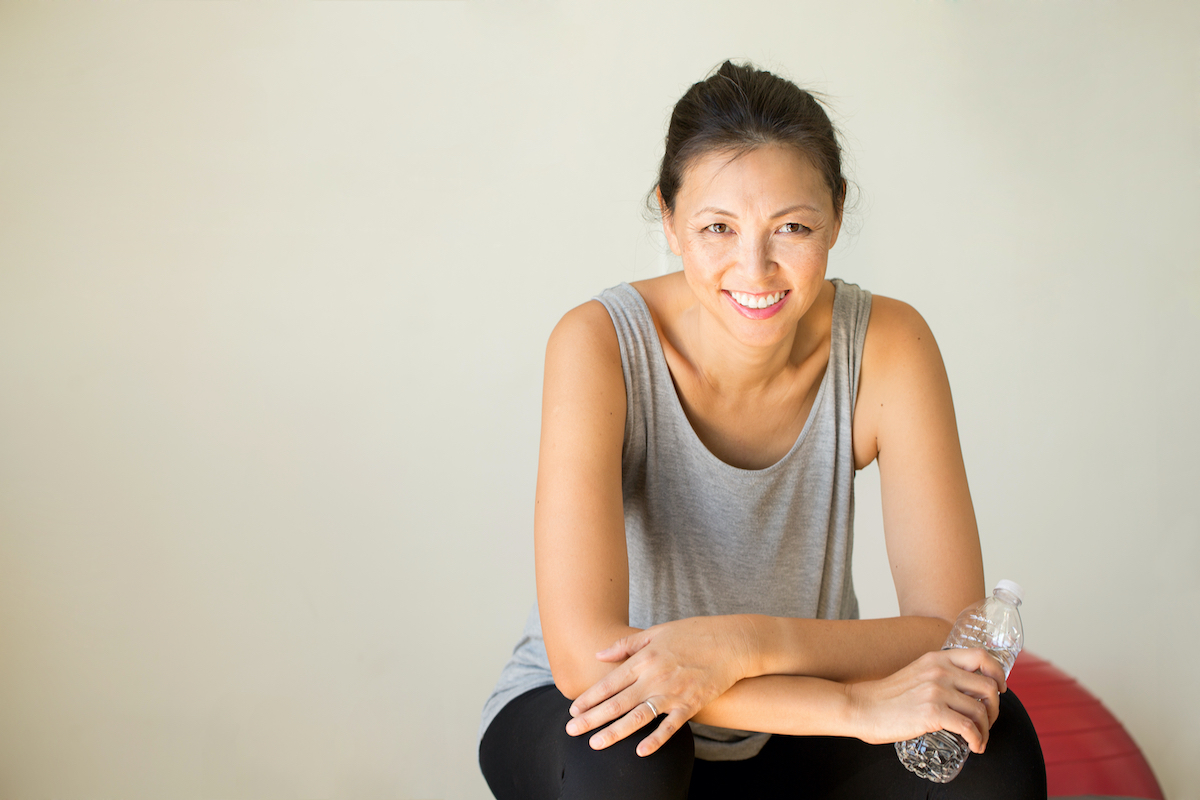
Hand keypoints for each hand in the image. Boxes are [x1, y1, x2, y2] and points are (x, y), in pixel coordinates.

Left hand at [564, 615, 757, 756]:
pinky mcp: (691, 704)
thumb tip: (600, 653)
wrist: (731, 642)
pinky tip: (640, 751)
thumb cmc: (693, 634)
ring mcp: (672, 692)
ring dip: (614, 732)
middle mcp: (654, 677)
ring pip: (638, 717)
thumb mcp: (656, 631)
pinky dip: (656, 739)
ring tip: (595, 744)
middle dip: (592, 718)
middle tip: (571, 731)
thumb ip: (627, 645)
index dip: (589, 697)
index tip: (573, 710)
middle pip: (617, 702)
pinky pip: (670, 726)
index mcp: (644, 658)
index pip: (610, 682)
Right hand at [846, 648, 1006, 753]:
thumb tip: (964, 691)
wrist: (862, 707)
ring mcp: (936, 691)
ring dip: (987, 729)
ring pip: (981, 710)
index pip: (981, 656)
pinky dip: (978, 740)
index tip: (1000, 688)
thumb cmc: (888, 696)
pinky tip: (975, 747)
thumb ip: (939, 675)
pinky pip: (968, 727)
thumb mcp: (917, 673)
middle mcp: (940, 671)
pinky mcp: (931, 713)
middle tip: (987, 720)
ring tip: (979, 738)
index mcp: (937, 658)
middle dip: (995, 708)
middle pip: (988, 686)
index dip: (998, 673)